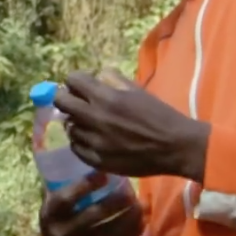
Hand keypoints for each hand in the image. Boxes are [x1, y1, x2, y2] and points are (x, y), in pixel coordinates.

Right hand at [40, 173, 143, 235]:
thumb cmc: (60, 223)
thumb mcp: (54, 207)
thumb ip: (62, 185)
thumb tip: (80, 149)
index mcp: (49, 214)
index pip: (65, 199)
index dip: (85, 186)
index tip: (104, 174)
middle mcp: (59, 234)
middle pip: (93, 215)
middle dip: (115, 201)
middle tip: (130, 190)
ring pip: (109, 231)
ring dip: (128, 216)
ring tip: (139, 204)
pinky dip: (132, 232)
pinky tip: (140, 221)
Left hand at [54, 70, 209, 180]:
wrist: (174, 146)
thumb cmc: (159, 115)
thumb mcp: (137, 90)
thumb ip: (113, 80)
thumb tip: (97, 75)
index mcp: (106, 97)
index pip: (72, 81)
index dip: (75, 81)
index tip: (81, 85)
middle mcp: (95, 118)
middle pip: (62, 103)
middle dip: (67, 99)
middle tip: (76, 102)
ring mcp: (94, 141)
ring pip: (69, 127)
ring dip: (76, 122)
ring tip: (88, 123)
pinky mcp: (97, 160)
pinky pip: (76, 148)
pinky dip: (80, 141)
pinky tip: (91, 139)